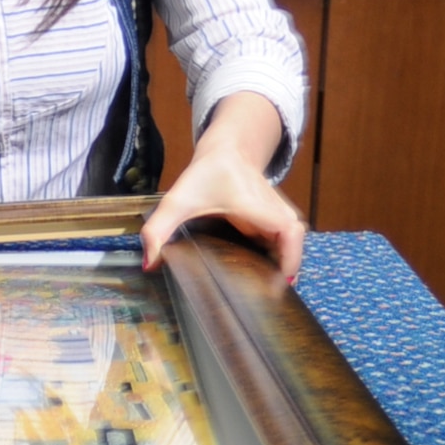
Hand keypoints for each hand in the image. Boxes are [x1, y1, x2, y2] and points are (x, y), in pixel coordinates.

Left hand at [140, 92, 304, 282]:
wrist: (227, 150)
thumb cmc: (207, 173)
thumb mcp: (178, 200)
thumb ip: (159, 229)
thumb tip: (149, 263)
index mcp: (255, 205)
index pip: (289, 230)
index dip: (291, 256)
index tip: (282, 279)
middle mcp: (273, 210)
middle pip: (295, 242)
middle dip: (289, 267)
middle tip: (270, 294)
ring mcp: (277, 214)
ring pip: (293, 243)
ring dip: (285, 263)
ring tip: (267, 288)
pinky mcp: (275, 219)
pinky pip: (285, 241)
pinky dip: (280, 256)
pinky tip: (264, 273)